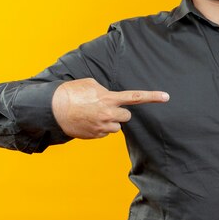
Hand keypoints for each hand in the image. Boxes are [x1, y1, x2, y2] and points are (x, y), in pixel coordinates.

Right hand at [52, 78, 168, 138]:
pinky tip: (87, 121)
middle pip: (127, 116)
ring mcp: (102, 126)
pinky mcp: (95, 135)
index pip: (135, 97)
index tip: (166, 97)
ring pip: (116, 126)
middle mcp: (108, 114)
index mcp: (109, 98)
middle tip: (106, 107)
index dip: (152, 96)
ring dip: (109, 121)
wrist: (53, 109)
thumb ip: (106, 91)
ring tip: (92, 114)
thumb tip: (110, 97)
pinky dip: (99, 128)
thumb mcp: (91, 84)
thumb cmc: (71, 93)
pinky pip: (104, 132)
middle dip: (120, 113)